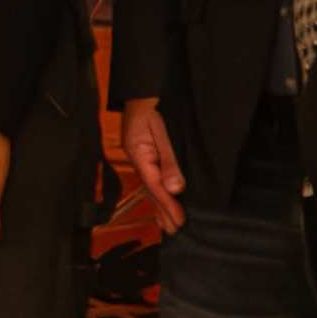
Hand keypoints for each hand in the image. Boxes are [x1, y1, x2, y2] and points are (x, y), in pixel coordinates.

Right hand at [118, 97, 186, 236]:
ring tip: (167, 224)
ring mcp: (139, 154)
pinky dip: (158, 190)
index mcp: (138, 154)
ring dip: (160, 204)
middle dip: (163, 211)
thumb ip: (168, 160)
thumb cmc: (152, 104)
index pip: (155, 186)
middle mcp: (137, 157)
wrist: (143, 85)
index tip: (179, 221)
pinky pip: (151, 175)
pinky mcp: (144, 150)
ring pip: (150, 184)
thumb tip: (175, 188)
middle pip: (151, 189)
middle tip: (174, 231)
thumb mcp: (162, 131)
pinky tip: (163, 197)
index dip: (168, 205)